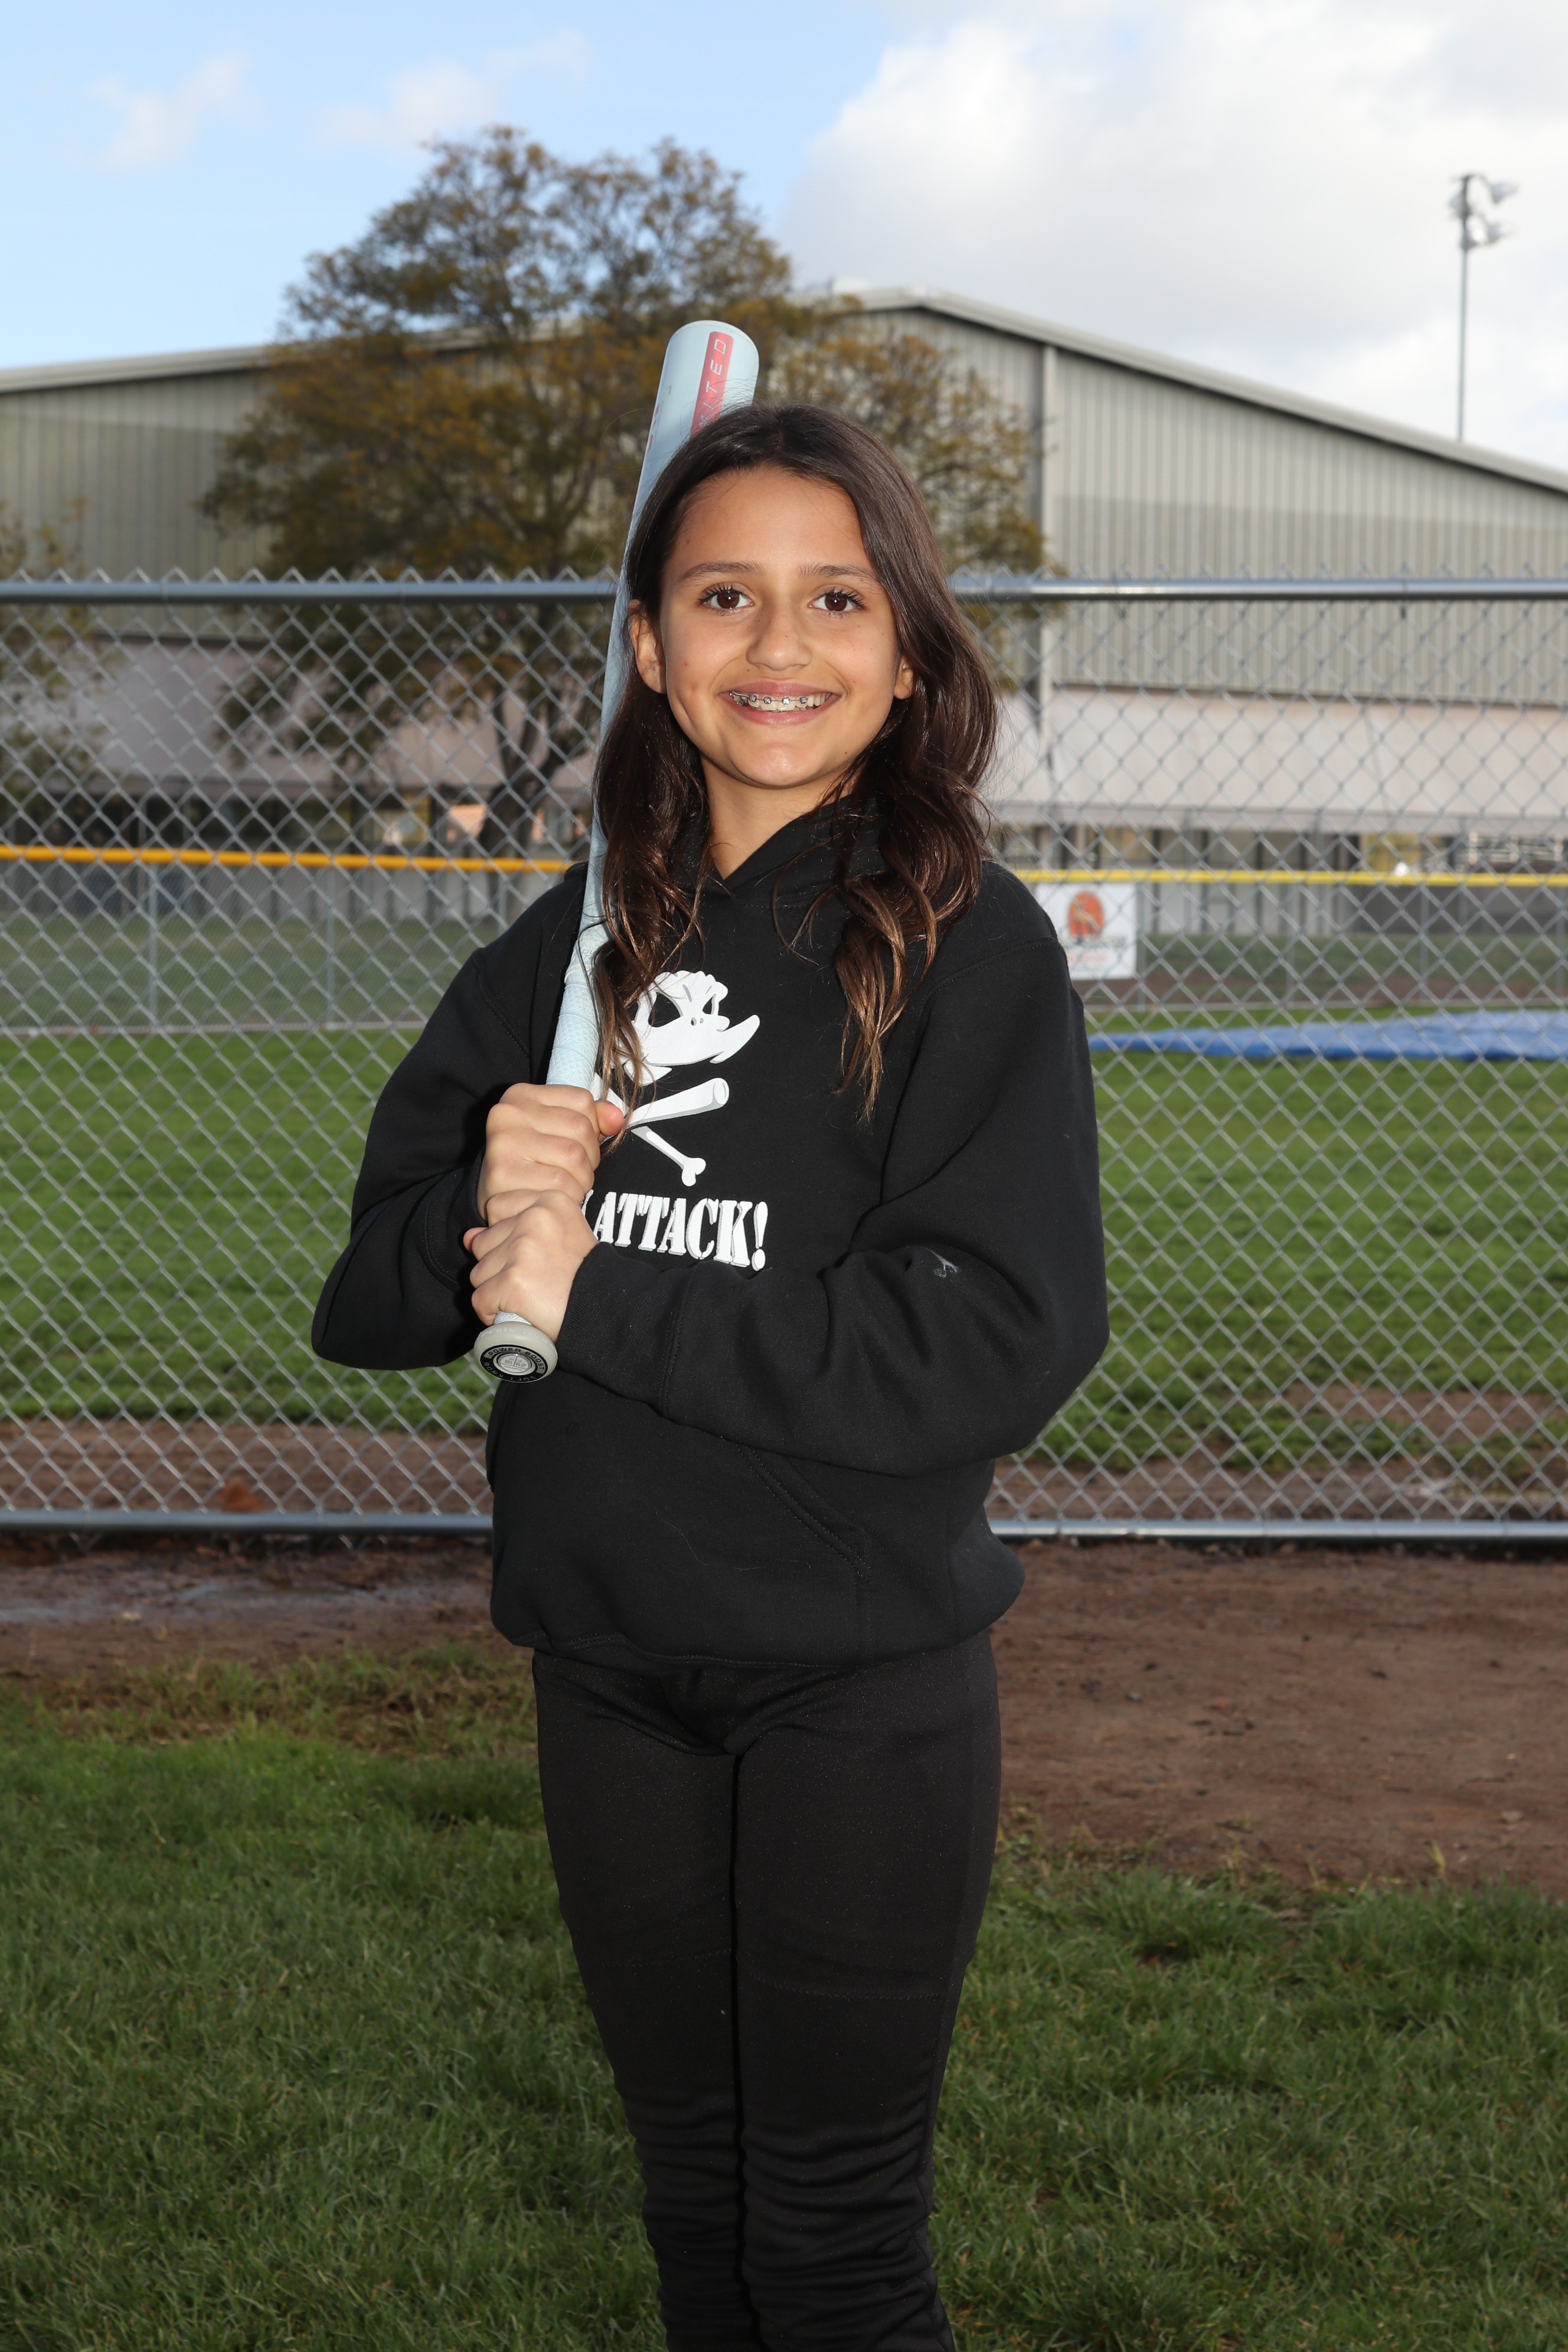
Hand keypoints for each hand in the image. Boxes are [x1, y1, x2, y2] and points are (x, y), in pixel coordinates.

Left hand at [464, 1191, 596, 1343]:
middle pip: (484, 1243)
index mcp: (549, 1201)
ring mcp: (521, 1250)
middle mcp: (533, 1219)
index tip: (529, 1255)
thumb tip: (468, 1236)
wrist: (607, 1310)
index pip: (496, 1207)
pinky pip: (480, 1300)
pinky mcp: (512, 1281)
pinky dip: (492, 1313)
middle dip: (499, 1266)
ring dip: (496, 1291)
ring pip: (479, 1272)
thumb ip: (517, 1226)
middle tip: (531, 1281)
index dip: (506, 1236)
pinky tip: (516, 1313)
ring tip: (527, 1298)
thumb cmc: (585, 1277)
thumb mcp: (562, 1235)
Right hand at [478, 1084, 623, 1225]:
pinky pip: (561, 1186)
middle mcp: (507, 1114)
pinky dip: (569, 1196)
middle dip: (589, 1157)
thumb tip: (616, 1119)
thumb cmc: (533, 1159)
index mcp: (521, 1095)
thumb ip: (592, 1118)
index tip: (574, 1144)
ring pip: (575, 1158)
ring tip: (566, 1185)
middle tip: (573, 1172)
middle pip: (581, 1129)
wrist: (496, 1196)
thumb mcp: (558, 1129)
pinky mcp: (502, 1176)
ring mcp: (502, 1144)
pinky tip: (555, 1197)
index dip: (591, 1129)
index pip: (582, 1101)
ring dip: (581, 1180)